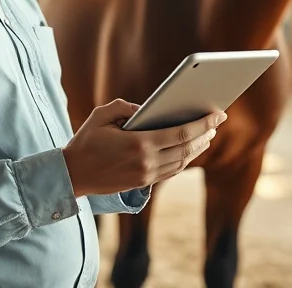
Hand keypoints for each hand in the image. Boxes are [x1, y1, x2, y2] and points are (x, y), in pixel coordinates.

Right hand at [62, 99, 225, 196]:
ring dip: (197, 148)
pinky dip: (184, 160)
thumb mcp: (102, 114)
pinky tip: (190, 150)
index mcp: (139, 143)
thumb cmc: (85, 141)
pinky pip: (170, 171)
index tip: (218, 114)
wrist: (72, 175)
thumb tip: (148, 109)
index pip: (181, 133)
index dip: (203, 124)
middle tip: (218, 121)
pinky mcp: (142, 183)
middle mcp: (146, 162)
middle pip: (186, 148)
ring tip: (208, 134)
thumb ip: (127, 107)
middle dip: (205, 133)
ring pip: (181, 162)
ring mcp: (145, 176)